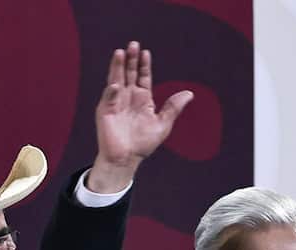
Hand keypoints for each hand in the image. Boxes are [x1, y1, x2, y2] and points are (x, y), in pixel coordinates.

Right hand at [87, 41, 193, 192]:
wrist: (127, 158)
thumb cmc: (143, 143)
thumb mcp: (163, 124)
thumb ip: (173, 108)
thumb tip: (189, 93)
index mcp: (142, 98)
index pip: (142, 76)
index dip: (144, 65)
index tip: (146, 53)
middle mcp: (128, 97)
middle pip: (129, 73)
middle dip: (130, 60)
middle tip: (133, 44)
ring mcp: (116, 102)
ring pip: (116, 79)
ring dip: (117, 67)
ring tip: (120, 53)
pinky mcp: (106, 111)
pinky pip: (109, 98)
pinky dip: (112, 91)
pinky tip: (116, 85)